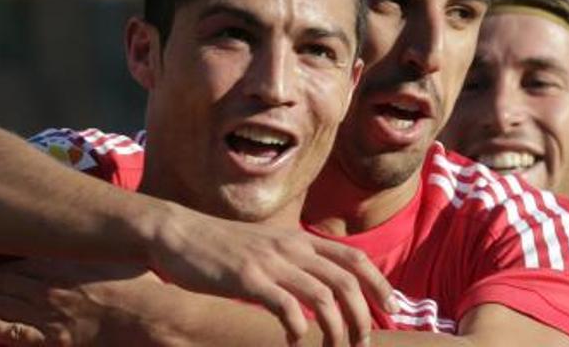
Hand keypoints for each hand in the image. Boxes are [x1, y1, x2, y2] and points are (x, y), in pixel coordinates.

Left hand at [0, 259, 157, 346]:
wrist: (152, 318)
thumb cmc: (143, 286)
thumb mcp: (117, 255)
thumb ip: (94, 248)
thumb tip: (90, 235)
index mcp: (66, 264)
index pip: (20, 262)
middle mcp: (51, 287)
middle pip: (4, 282)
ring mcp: (50, 315)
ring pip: (2, 305)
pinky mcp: (54, 340)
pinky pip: (14, 333)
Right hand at [146, 206, 396, 345]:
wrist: (178, 233)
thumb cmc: (222, 247)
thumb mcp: (267, 246)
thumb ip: (294, 260)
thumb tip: (319, 286)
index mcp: (299, 240)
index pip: (353, 258)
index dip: (378, 283)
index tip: (390, 308)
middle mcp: (291, 248)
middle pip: (346, 281)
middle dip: (362, 316)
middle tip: (363, 342)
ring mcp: (271, 263)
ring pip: (323, 297)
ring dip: (336, 329)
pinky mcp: (248, 280)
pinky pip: (287, 308)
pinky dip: (299, 330)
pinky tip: (295, 342)